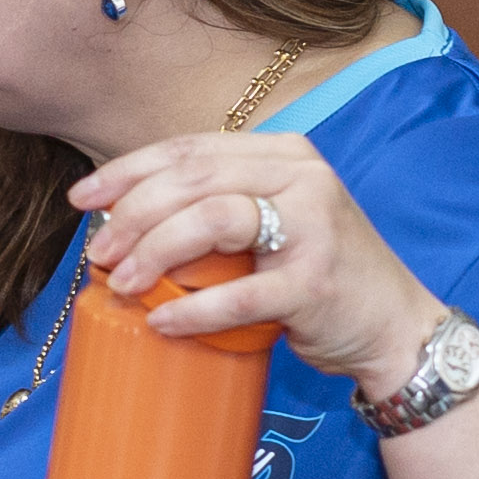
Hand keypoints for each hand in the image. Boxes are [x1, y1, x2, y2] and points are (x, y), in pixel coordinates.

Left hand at [71, 131, 444, 401]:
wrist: (396, 329)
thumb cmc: (318, 274)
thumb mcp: (273, 220)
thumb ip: (217, 204)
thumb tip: (122, 218)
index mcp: (284, 155)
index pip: (191, 149)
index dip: (128, 171)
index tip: (82, 198)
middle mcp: (303, 178)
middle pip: (193, 180)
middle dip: (132, 214)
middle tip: (97, 251)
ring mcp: (314, 228)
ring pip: (212, 221)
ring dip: (153, 252)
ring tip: (120, 283)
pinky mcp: (316, 283)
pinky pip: (239, 294)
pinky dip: (193, 309)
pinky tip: (161, 321)